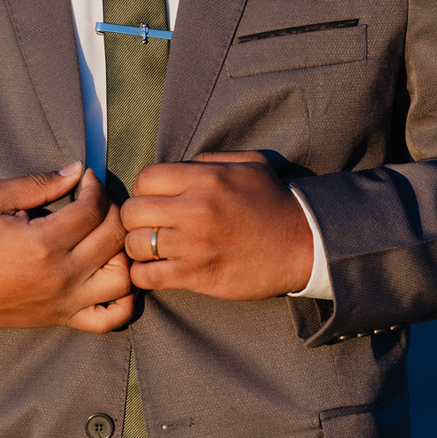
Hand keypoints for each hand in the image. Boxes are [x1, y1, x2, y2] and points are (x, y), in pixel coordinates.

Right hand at [0, 162, 134, 333]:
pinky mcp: (66, 318)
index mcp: (43, 242)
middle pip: (114, 237)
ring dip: (124, 252)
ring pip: (124, 277)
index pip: (93, 209)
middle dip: (113, 210)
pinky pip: (112, 319)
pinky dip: (126, 300)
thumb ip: (39, 183)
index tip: (87, 180)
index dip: (96, 187)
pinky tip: (115, 276)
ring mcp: (67, 300)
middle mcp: (61, 274)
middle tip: (98, 202)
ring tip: (106, 237)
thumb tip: (77, 170)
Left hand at [121, 151, 313, 300]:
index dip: (144, 189)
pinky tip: (156, 271)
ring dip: (138, 249)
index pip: (144, 178)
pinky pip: (147, 277)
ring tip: (152, 250)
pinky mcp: (199, 276)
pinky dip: (143, 276)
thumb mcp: (248, 164)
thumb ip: (208, 160)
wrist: (304, 245)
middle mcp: (196, 209)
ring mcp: (195, 245)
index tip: (155, 201)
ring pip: (135, 245)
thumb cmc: (274, 202)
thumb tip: (177, 167)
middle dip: (135, 219)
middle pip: (131, 212)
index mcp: (205, 179)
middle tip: (149, 226)